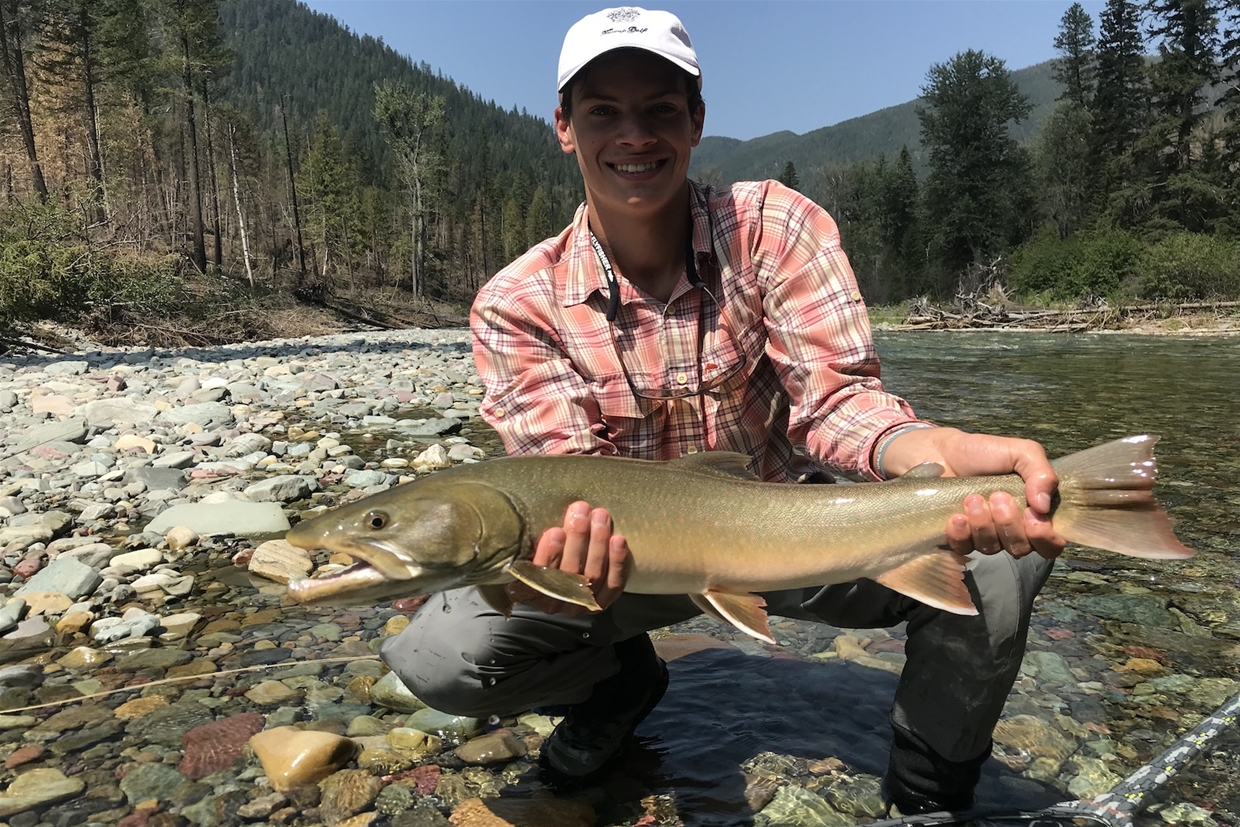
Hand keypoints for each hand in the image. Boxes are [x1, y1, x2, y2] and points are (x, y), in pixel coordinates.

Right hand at [505, 501, 630, 614]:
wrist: (558, 575)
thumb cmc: (537, 553)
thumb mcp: (527, 548)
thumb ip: (532, 538)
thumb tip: (542, 511)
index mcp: (526, 590)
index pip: (536, 577)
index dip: (548, 555)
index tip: (555, 531)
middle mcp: (551, 602)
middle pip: (569, 573)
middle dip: (577, 539)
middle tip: (581, 511)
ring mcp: (578, 606)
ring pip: (592, 576)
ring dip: (598, 543)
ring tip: (600, 517)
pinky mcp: (600, 603)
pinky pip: (612, 585)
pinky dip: (617, 562)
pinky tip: (618, 540)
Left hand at [883, 427, 1065, 559]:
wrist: (941, 452)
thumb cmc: (985, 452)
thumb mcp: (1022, 452)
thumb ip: (1042, 474)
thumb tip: (1045, 507)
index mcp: (1033, 513)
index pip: (1051, 543)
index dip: (1045, 537)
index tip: (1032, 515)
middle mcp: (1011, 529)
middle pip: (1021, 548)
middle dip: (1009, 524)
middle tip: (998, 496)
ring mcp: (984, 536)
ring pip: (992, 549)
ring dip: (984, 524)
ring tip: (972, 498)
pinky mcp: (958, 537)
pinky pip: (964, 548)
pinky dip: (961, 534)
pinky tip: (956, 516)